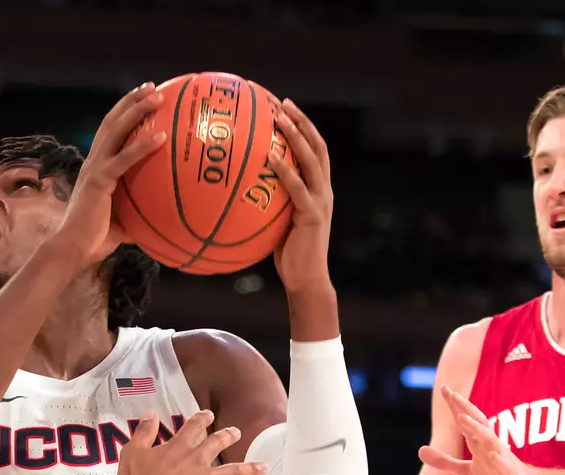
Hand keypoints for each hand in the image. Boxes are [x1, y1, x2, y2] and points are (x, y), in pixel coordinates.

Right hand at [53, 84, 165, 266]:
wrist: (72, 249)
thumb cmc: (94, 242)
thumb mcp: (122, 225)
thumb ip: (137, 217)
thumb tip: (160, 223)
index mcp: (96, 169)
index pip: (110, 133)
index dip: (124, 114)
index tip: (143, 101)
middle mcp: (93, 162)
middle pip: (112, 122)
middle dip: (131, 101)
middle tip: (152, 87)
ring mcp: (95, 168)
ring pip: (115, 130)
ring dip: (136, 110)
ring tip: (157, 95)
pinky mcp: (99, 180)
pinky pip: (124, 159)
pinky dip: (142, 146)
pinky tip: (161, 136)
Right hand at [113, 409, 267, 474]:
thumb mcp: (134, 449)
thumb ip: (145, 430)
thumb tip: (151, 413)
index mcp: (179, 447)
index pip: (194, 427)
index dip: (202, 419)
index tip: (209, 414)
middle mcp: (196, 461)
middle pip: (218, 443)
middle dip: (228, 436)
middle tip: (236, 432)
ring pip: (233, 472)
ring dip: (249, 469)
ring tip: (263, 466)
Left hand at [268, 99, 333, 296]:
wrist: (307, 281)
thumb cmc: (289, 257)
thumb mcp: (278, 224)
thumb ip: (268, 204)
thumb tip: (240, 192)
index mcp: (319, 190)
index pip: (315, 151)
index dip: (303, 128)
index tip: (285, 109)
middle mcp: (324, 191)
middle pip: (317, 147)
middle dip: (301, 122)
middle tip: (282, 103)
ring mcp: (321, 201)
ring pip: (312, 159)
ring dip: (295, 136)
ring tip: (278, 118)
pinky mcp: (314, 214)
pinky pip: (297, 187)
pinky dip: (285, 169)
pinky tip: (269, 156)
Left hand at [418, 386, 543, 474]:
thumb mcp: (466, 471)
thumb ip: (445, 461)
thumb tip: (419, 450)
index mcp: (480, 445)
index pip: (466, 422)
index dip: (455, 407)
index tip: (444, 388)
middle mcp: (492, 447)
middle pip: (478, 424)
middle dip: (465, 409)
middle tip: (452, 394)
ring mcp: (503, 460)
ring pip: (491, 441)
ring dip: (477, 430)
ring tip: (462, 418)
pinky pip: (506, 467)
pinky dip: (499, 461)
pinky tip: (492, 454)